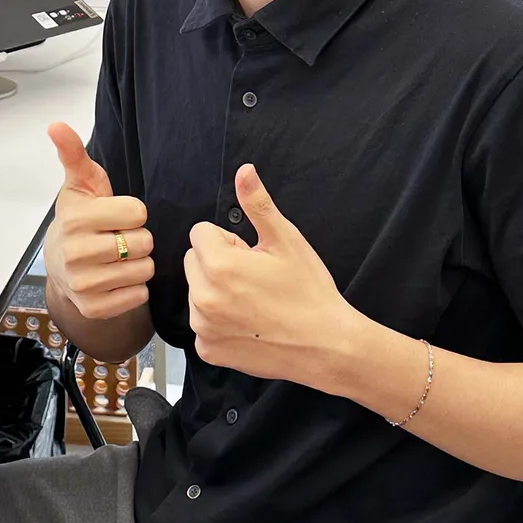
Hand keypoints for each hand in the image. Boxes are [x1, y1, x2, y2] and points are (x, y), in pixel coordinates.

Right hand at [43, 122, 152, 320]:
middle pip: (144, 242)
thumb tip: (56, 125)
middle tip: (118, 237)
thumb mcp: (79, 183)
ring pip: (145, 270)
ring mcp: (83, 284)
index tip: (116, 215)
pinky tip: (117, 278)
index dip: (132, 212)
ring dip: (139, 264)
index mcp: (76, 219)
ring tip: (118, 258)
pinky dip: (134, 288)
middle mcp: (76, 253)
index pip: (138, 212)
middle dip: (138, 238)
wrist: (59, 265)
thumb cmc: (79, 219)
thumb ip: (73, 153)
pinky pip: (139, 295)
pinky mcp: (94, 308)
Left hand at [184, 163, 358, 385]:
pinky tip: (249, 325)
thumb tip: (244, 171)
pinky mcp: (208, 351)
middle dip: (218, 263)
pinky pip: (202, 324)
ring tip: (254, 301)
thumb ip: (258, 204)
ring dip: (216, 291)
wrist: (328, 346)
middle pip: (195, 261)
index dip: (229, 240)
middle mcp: (203, 297)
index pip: (201, 233)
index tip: (253, 256)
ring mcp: (203, 327)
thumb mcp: (286, 240)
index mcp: (219, 265)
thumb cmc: (309, 291)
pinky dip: (219, 322)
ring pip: (197, 291)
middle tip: (255, 278)